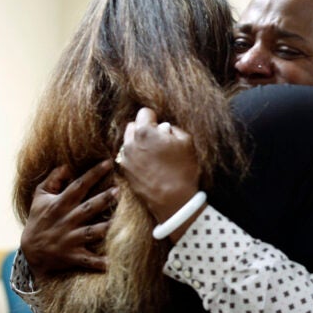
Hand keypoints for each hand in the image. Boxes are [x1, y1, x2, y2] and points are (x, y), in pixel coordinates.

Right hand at [21, 160, 116, 282]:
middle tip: (119, 190)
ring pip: (92, 232)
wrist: (30, 251)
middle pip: (88, 208)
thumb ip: (53, 179)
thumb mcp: (40, 197)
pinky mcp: (73, 256)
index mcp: (60, 204)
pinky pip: (88, 260)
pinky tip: (112, 263)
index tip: (108, 163)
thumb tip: (67, 165)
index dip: (93, 173)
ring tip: (122, 220)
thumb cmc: (39, 219)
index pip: (79, 185)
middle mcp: (66, 221)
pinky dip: (99, 263)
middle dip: (104, 199)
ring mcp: (70, 239)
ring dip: (106, 227)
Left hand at [118, 107, 200, 226]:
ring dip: (138, 143)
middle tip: (158, 140)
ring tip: (153, 154)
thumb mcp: (186, 142)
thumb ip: (173, 128)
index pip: (144, 112)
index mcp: (145, 132)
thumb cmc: (183, 170)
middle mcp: (130, 143)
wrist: (174, 201)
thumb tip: (164, 128)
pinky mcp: (125, 172)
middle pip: (133, 126)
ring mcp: (125, 158)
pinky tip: (149, 165)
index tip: (162, 128)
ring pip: (128, 141)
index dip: (155, 118)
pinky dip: (135, 156)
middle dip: (144, 129)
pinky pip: (127, 156)